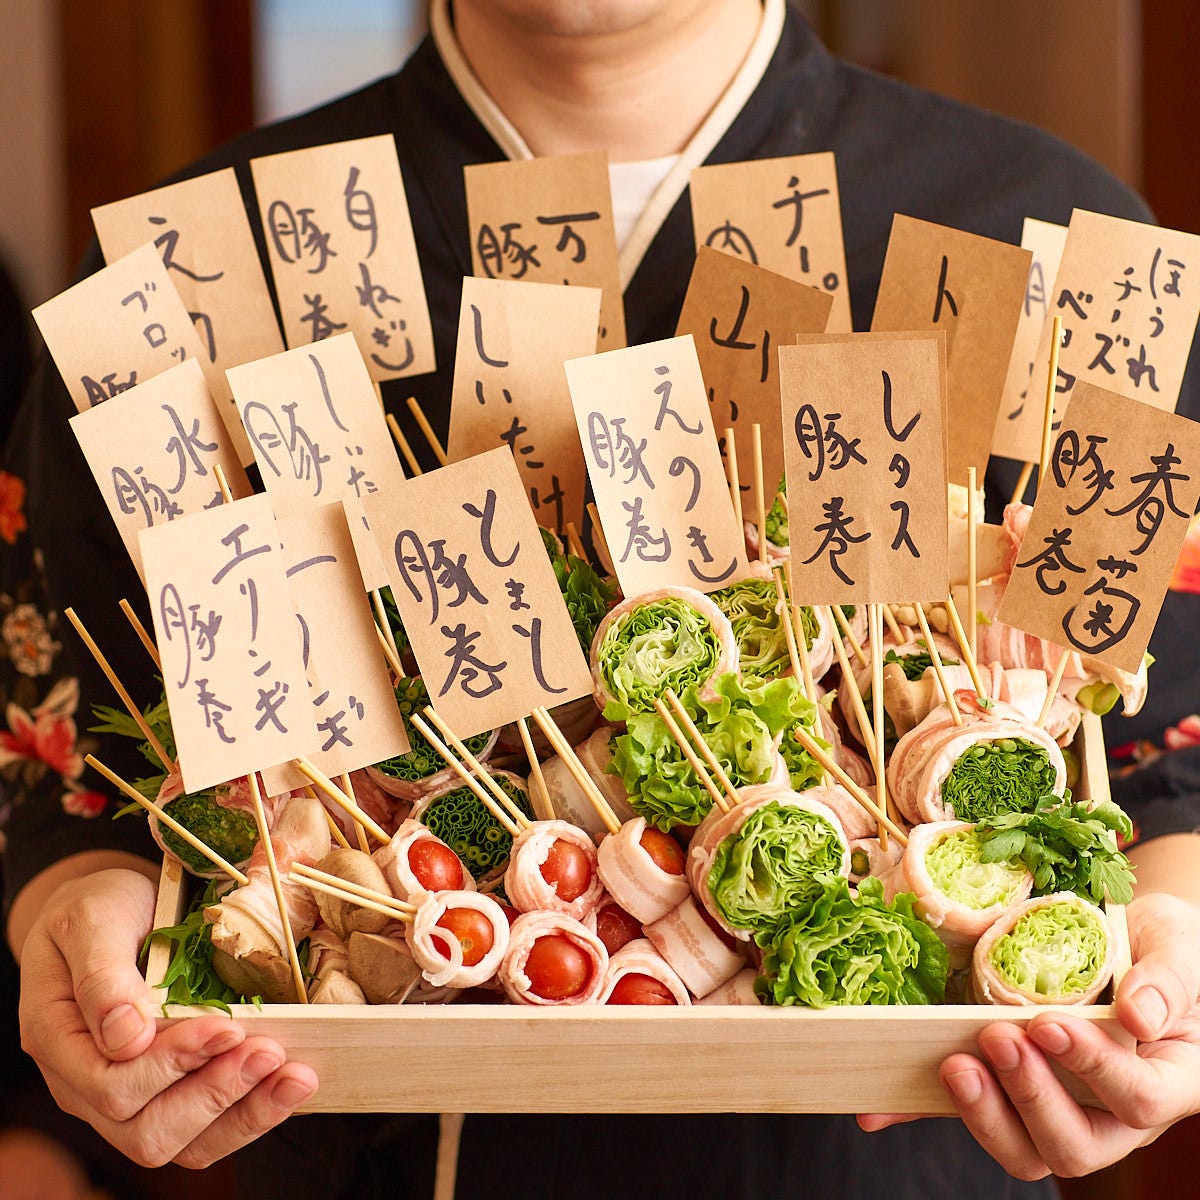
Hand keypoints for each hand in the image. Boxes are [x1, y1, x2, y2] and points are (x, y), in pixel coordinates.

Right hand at [18, 867, 317, 1168]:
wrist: (107, 908)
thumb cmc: (97, 909)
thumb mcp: (91, 918)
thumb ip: (102, 975)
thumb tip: (127, 1037)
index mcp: (61, 1042)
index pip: (111, 1085)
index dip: (171, 1064)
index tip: (225, 1027)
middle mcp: (87, 1085)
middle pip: (145, 1132)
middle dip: (215, 1094)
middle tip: (270, 1051)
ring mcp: (129, 1097)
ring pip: (181, 1144)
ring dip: (243, 1113)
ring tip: (294, 1076)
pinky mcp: (170, 1094)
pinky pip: (206, 1132)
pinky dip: (251, 1114)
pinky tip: (289, 1083)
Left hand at [859, 891, 1199, 1177]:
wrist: (1125, 938)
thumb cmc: (1161, 945)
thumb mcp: (1177, 946)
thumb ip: (1168, 979)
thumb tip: (1138, 1016)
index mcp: (1165, 1080)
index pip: (1138, 1100)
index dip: (1094, 1071)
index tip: (1050, 1024)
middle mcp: (1111, 1112)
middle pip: (1075, 1145)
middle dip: (1031, 1096)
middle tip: (996, 1037)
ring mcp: (1055, 1107)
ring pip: (1023, 1150)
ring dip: (983, 1112)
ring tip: (953, 1062)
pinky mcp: (1003, 1094)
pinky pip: (962, 1116)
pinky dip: (917, 1115)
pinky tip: (876, 1110)